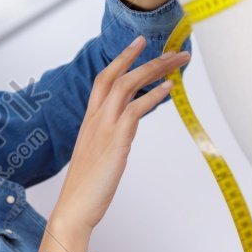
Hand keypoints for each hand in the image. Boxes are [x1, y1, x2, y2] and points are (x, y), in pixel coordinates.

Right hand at [52, 35, 190, 233]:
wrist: (74, 208)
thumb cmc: (86, 188)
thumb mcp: (98, 155)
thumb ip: (110, 137)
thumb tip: (126, 130)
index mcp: (90, 121)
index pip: (104, 80)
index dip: (121, 58)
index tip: (139, 43)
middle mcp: (95, 120)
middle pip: (117, 76)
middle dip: (143, 57)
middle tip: (168, 47)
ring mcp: (104, 129)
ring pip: (127, 86)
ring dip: (154, 70)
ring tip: (177, 61)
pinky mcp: (115, 142)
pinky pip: (134, 110)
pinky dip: (153, 96)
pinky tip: (168, 88)